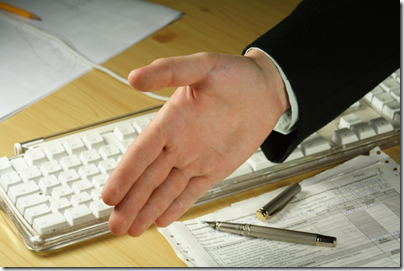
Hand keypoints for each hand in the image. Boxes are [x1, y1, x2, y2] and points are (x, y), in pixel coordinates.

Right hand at [102, 50, 288, 236]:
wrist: (266, 89)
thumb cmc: (236, 75)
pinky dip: (177, 206)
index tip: (109, 195)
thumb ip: (170, 71)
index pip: (140, 154)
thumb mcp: (203, 66)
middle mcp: (178, 143)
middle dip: (131, 202)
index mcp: (170, 121)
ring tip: (131, 227)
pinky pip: (192, 191)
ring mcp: (196, 158)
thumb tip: (135, 77)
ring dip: (148, 209)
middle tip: (115, 224)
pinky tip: (162, 218)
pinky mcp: (215, 169)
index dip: (124, 176)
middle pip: (148, 178)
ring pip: (166, 190)